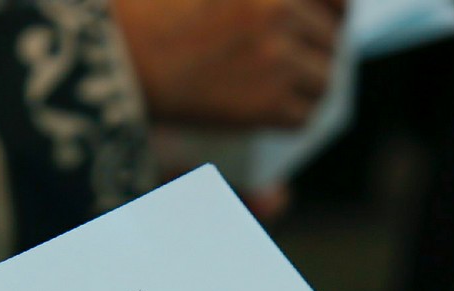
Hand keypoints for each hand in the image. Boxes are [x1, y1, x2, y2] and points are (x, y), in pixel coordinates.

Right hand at [112, 0, 345, 128]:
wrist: (120, 57)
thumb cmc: (158, 13)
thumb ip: (270, 3)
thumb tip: (322, 48)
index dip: (333, 10)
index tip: (325, 18)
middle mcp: (279, 8)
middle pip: (333, 38)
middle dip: (317, 49)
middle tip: (283, 59)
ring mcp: (277, 56)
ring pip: (324, 78)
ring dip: (307, 84)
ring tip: (273, 85)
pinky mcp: (268, 102)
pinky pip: (304, 114)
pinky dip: (289, 115)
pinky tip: (262, 107)